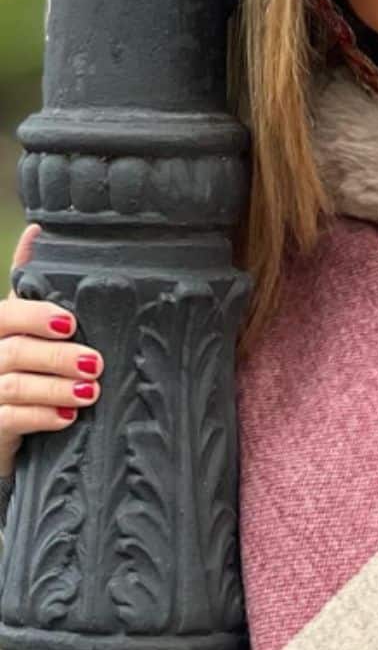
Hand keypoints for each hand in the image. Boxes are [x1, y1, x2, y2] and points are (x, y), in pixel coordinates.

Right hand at [0, 224, 105, 477]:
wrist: (6, 422)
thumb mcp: (30, 324)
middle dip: (58, 357)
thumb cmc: (26, 363)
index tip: (70, 323)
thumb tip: (37, 227)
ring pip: (13, 387)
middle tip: (97, 363)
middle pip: (13, 352)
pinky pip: (10, 420)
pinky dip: (42, 417)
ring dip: (56, 388)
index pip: (4, 314)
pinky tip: (68, 416)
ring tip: (91, 391)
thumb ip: (33, 284)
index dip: (35, 317)